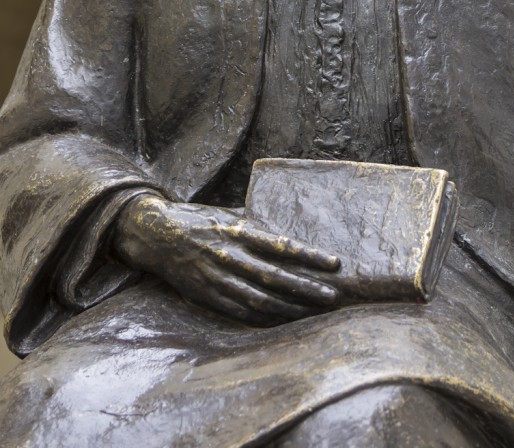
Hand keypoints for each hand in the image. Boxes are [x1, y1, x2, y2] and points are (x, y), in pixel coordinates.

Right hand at [113, 194, 339, 324]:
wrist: (156, 234)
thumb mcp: (227, 215)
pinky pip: (241, 311)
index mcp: (238, 231)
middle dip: (307, 288)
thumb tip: (284, 223)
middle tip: (333, 296)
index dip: (310, 256)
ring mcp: (219, 278)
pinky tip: (284, 321)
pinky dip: (265, 318)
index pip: (281, 246)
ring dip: (290, 307)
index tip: (335, 263)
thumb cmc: (197, 220)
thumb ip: (253, 224)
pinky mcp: (208, 296)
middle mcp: (230, 255)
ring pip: (261, 298)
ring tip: (315, 311)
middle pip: (276, 276)